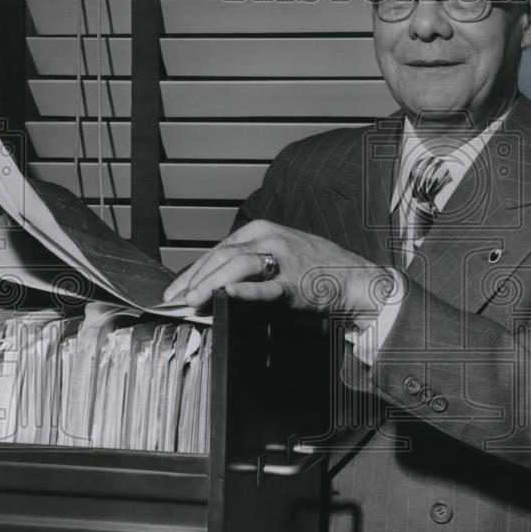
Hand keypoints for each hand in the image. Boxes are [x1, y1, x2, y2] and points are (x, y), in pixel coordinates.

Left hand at [162, 219, 399, 321]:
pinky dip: (244, 291)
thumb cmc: (316, 271)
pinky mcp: (295, 283)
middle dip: (194, 279)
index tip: (176, 290)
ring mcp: (283, 259)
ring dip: (209, 284)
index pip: (217, 250)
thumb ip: (249, 264)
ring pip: (235, 265)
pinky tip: (228, 295)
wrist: (355, 280)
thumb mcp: (279, 255)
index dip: (193, 271)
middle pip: (220, 256)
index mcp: (261, 230)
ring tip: (192, 301)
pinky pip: (265, 286)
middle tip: (176, 300)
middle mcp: (269, 238)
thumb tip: (214, 284)